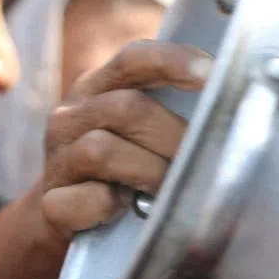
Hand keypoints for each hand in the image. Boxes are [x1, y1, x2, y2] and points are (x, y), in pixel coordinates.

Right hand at [37, 40, 210, 240]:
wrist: (63, 219)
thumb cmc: (116, 170)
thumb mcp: (136, 128)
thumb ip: (164, 104)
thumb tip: (227, 97)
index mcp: (94, 89)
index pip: (131, 59)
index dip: (172, 61)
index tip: (210, 75)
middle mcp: (69, 119)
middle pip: (124, 108)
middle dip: (170, 136)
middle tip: (194, 159)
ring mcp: (56, 160)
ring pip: (101, 150)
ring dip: (145, 171)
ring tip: (162, 188)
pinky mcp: (51, 202)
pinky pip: (87, 198)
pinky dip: (110, 206)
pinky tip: (118, 210)